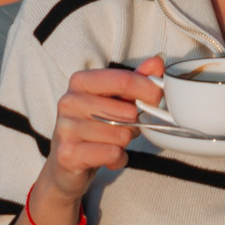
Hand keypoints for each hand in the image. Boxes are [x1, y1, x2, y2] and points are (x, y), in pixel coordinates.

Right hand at [39, 56, 164, 204]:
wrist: (66, 163)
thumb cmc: (95, 126)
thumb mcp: (115, 100)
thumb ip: (135, 80)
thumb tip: (158, 61)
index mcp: (81, 81)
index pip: (123, 80)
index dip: (147, 90)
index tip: (157, 98)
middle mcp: (69, 101)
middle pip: (125, 111)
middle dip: (135, 123)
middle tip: (126, 127)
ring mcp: (66, 128)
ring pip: (120, 135)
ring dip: (125, 142)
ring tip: (112, 142)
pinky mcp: (68, 154)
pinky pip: (112, 153)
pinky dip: (118, 158)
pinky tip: (108, 157)